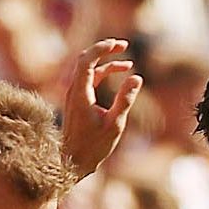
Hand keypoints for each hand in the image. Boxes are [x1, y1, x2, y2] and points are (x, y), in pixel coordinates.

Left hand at [60, 39, 142, 181]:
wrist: (72, 164)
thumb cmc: (92, 147)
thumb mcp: (114, 125)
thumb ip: (125, 100)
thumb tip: (137, 77)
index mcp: (80, 94)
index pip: (86, 60)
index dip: (102, 48)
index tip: (119, 45)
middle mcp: (74, 91)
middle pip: (86, 59)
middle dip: (104, 50)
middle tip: (123, 45)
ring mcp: (74, 96)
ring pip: (88, 69)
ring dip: (107, 63)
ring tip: (128, 63)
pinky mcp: (77, 102)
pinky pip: (89, 79)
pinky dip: (103, 73)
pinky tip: (120, 75)